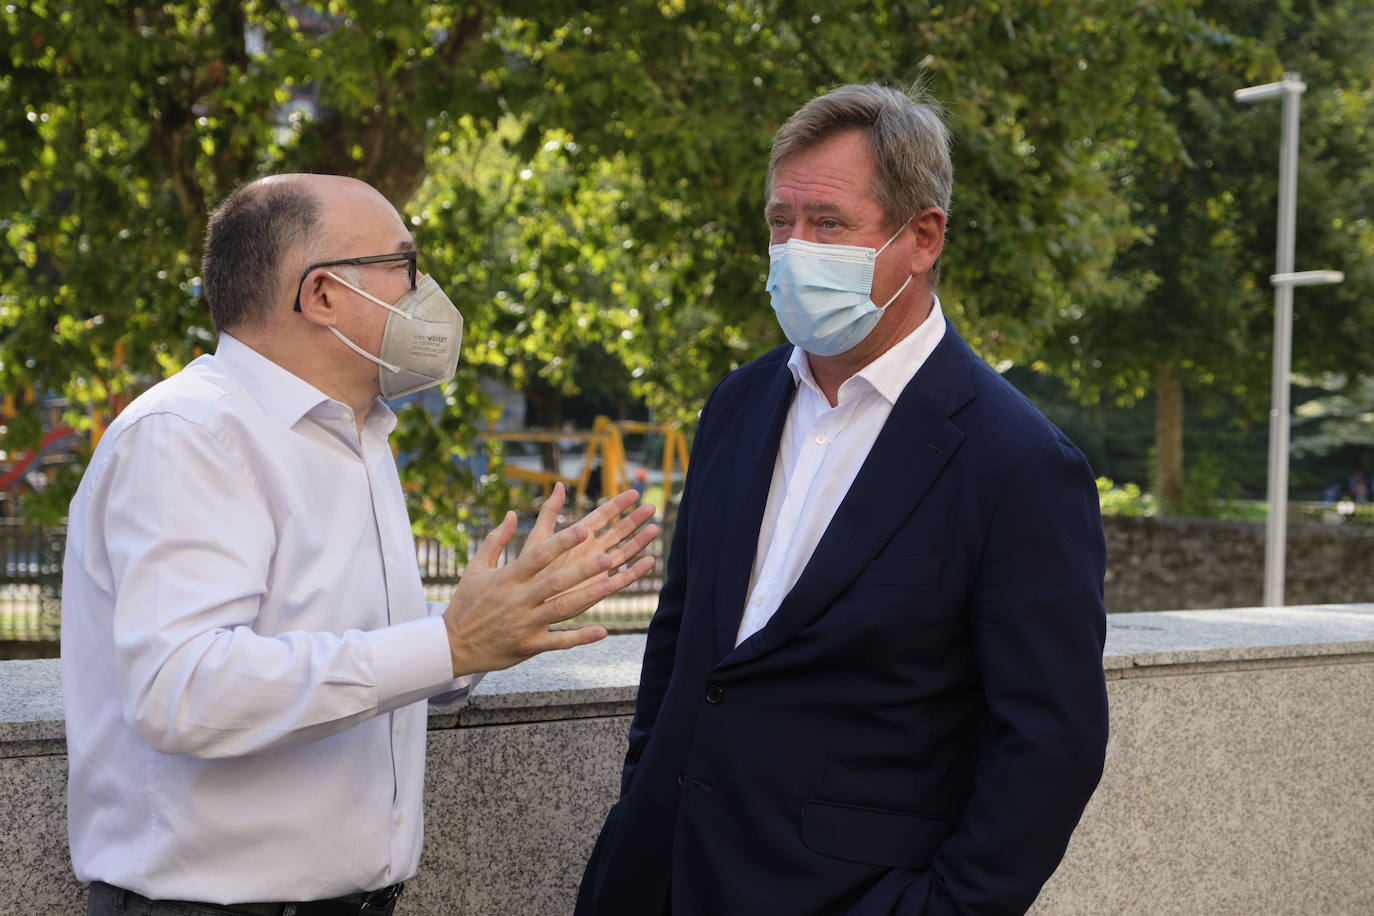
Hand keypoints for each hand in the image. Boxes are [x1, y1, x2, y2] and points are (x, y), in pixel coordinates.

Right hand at [442, 483, 657, 675]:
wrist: (452, 645)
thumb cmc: (466, 603)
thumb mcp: (476, 569)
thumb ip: (496, 540)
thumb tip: (513, 514)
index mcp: (507, 578)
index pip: (538, 556)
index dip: (561, 543)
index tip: (583, 529)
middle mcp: (518, 600)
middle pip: (555, 582)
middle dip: (582, 569)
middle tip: (607, 555)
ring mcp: (525, 624)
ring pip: (562, 609)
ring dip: (588, 597)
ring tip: (612, 584)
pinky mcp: (529, 646)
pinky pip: (559, 642)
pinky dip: (581, 638)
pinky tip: (602, 631)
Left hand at [522, 483, 658, 592]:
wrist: (526, 602)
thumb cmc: (528, 571)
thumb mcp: (538, 538)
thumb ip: (549, 512)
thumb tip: (560, 484)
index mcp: (578, 536)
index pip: (602, 516)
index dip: (618, 504)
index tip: (634, 492)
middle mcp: (591, 551)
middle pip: (617, 532)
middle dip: (635, 520)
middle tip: (652, 507)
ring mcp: (596, 570)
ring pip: (623, 552)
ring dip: (639, 541)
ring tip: (655, 528)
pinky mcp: (598, 589)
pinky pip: (621, 579)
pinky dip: (635, 571)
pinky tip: (649, 561)